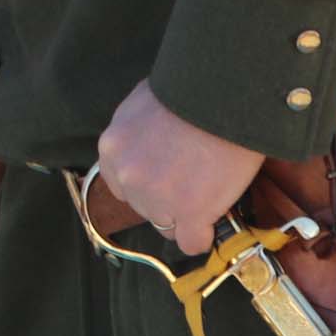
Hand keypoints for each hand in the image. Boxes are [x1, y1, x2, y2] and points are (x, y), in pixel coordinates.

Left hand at [94, 80, 264, 256]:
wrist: (224, 97)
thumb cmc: (189, 93)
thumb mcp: (142, 106)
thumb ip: (134, 135)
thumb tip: (144, 148)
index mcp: (111, 148)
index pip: (121, 185)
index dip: (147, 184)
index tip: (167, 176)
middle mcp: (127, 176)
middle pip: (144, 207)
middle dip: (166, 199)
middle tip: (193, 179)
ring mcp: (156, 197)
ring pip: (167, 226)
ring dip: (185, 215)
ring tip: (208, 188)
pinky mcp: (189, 213)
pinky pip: (191, 242)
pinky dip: (202, 235)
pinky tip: (212, 222)